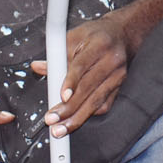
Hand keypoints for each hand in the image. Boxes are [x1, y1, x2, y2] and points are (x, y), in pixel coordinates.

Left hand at [33, 15, 129, 134]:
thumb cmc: (96, 35)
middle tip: (52, 119)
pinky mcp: (119, 87)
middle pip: (89, 88)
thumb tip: (39, 67)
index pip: (82, 65)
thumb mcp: (75, 36)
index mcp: (99, 44)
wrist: (123, 34)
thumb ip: (57, 54)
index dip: (71, 82)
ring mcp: (118, 76)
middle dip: (69, 108)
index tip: (61, 96)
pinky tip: (76, 120)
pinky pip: (104, 106)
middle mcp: (112, 61)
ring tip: (61, 128)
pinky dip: (89, 114)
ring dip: (77, 118)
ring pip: (97, 101)